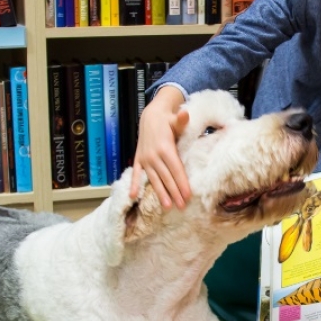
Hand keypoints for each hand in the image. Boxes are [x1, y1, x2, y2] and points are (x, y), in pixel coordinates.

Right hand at [130, 86, 191, 208]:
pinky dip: (134, 185)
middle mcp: (154, 155)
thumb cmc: (168, 121)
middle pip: (166, 177)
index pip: (176, 169)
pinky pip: (137, 174)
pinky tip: (133, 196)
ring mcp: (145, 159)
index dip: (182, 183)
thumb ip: (181, 120)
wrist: (150, 117)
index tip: (188, 195)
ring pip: (154, 179)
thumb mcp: (175, 119)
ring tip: (166, 206)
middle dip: (174, 192)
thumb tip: (185, 114)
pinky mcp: (139, 160)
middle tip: (181, 206)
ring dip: (160, 193)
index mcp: (165, 148)